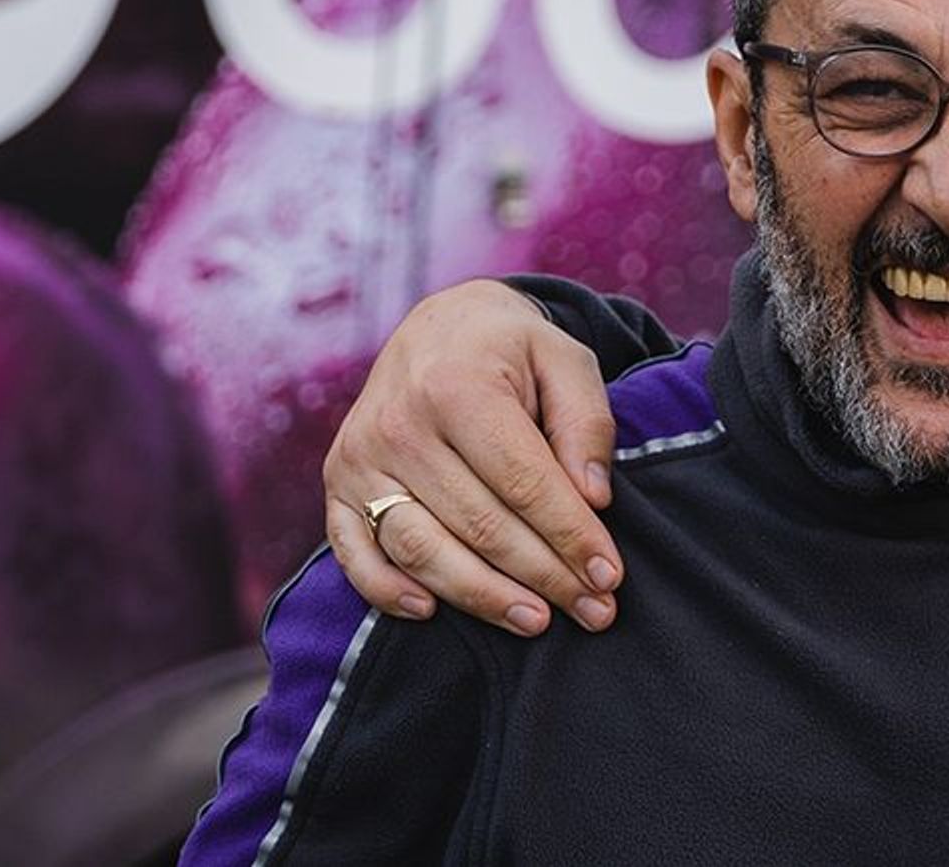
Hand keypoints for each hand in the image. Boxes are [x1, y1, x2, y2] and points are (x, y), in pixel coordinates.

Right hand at [322, 279, 625, 633]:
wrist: (440, 326)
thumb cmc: (513, 350)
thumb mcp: (565, 360)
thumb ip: (586, 423)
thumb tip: (593, 498)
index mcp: (459, 387)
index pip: (523, 483)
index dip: (570, 536)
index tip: (610, 576)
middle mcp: (400, 424)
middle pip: (480, 524)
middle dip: (544, 576)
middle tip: (594, 611)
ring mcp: (361, 457)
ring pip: (422, 548)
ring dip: (482, 597)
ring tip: (537, 621)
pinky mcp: (338, 484)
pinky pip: (354, 552)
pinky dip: (386, 590)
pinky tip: (432, 611)